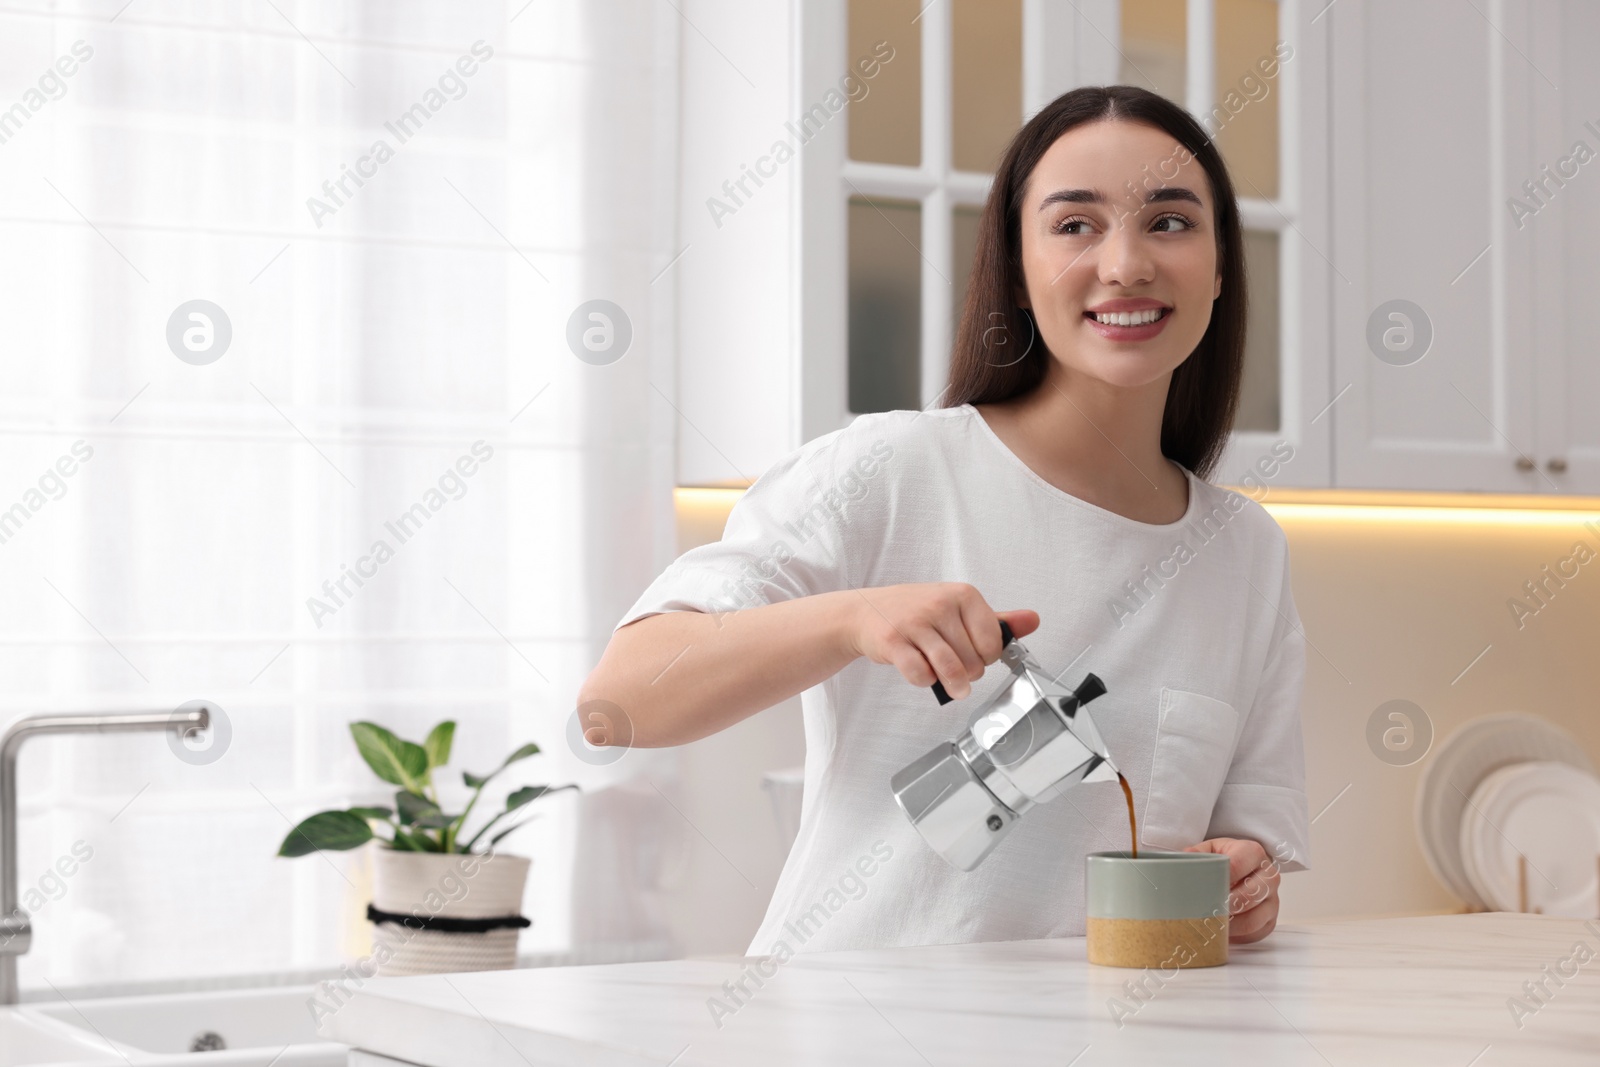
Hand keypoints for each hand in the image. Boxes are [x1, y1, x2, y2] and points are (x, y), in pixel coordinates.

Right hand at [843, 583, 1039, 700]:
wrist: (865, 611)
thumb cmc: (916, 611)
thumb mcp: (958, 608)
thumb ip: (997, 620)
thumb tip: (1033, 620)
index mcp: (963, 594)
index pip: (993, 641)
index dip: (988, 657)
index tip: (976, 655)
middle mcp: (940, 604)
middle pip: (973, 660)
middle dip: (969, 673)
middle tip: (957, 667)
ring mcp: (915, 622)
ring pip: (950, 668)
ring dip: (954, 685)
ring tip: (953, 687)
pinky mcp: (893, 641)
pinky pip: (920, 674)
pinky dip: (924, 681)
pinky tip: (922, 673)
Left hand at [1182, 837, 1281, 943]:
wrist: (1246, 867)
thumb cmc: (1226, 859)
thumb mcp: (1212, 849)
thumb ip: (1198, 853)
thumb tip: (1184, 859)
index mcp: (1253, 853)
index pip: (1237, 865)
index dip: (1219, 879)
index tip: (1204, 890)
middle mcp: (1269, 875)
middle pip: (1249, 895)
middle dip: (1224, 906)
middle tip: (1206, 911)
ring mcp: (1272, 899)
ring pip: (1254, 919)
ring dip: (1230, 925)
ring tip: (1211, 925)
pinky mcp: (1270, 919)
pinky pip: (1257, 932)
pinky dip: (1238, 936)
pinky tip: (1222, 933)